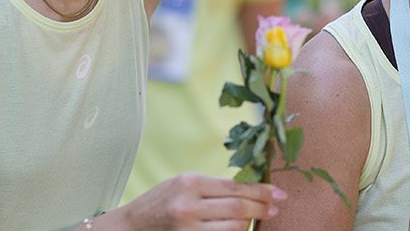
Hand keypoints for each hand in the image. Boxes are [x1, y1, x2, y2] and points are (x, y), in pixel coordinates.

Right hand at [107, 173, 284, 229]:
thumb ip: (213, 186)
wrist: (130, 227)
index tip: (279, 193)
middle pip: (238, 208)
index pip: (236, 187)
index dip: (261, 191)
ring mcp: (188, 228)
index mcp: (190, 183)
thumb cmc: (160, 202)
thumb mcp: (183, 183)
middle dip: (262, 208)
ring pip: (234, 228)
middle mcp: (189, 206)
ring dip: (249, 224)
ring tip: (257, 219)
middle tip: (275, 208)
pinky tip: (240, 229)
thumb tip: (251, 188)